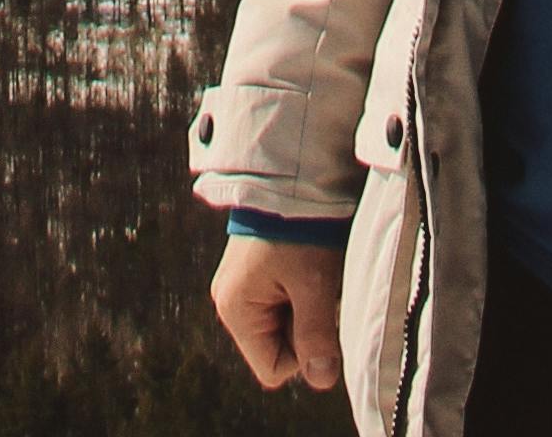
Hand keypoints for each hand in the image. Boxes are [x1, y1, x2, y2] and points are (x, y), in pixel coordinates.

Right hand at [214, 234, 346, 393]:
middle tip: (315, 286)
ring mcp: (239, 284)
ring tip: (312, 272)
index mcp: (234, 309)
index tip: (312, 308)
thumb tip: (322, 380)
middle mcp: (229, 300)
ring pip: (282, 323)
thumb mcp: (314, 286)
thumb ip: (316, 336)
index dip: (302, 350)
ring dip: (304, 306)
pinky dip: (299, 290)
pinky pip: (281, 300)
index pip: (274, 368)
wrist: (292, 172)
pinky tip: (306, 264)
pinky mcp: (252, 270)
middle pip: (277, 346)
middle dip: (303, 325)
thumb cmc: (301, 229)